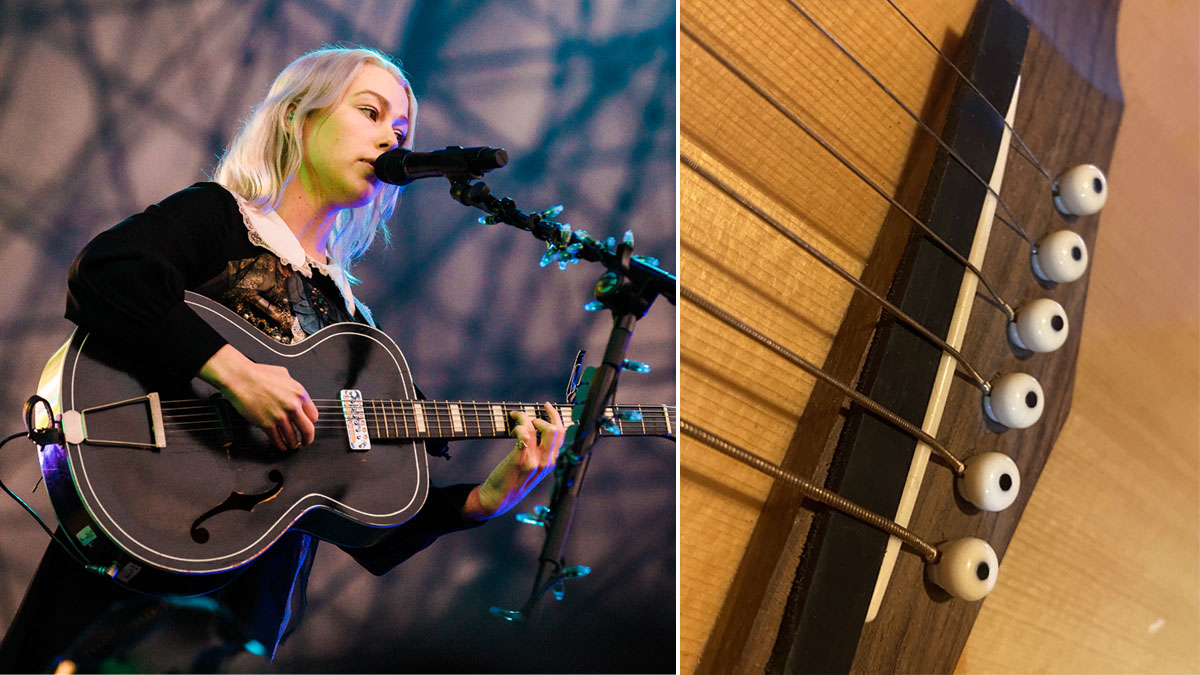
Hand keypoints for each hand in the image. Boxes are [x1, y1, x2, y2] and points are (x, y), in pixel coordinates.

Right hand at [198, 344, 318, 451]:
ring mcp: (280, 417)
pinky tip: (281, 446)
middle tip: (306, 441)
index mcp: (299, 394)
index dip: (310, 422)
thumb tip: (294, 392)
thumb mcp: (283, 374)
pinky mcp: (266, 424)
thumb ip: (292, 386)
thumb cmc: (258, 374)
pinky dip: (280, 445)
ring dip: (293, 444)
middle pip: (308, 430)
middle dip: (308, 438)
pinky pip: (277, 440)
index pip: (313, 415)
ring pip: (292, 438)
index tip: (308, 424)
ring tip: (292, 445)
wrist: (240, 378)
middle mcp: (292, 406)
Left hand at [463, 402, 565, 520]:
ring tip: (517, 418)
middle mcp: (546, 461)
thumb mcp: (534, 470)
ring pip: (540, 428)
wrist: (498, 499)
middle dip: (546, 415)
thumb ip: (540, 454)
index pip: (562, 434)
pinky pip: (524, 434)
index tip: (547, 407)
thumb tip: (537, 431)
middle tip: (531, 415)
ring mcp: (534, 461)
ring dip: (526, 417)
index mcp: (551, 462)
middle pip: (556, 430)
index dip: (555, 417)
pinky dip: (518, 425)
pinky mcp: (520, 460)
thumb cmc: (513, 481)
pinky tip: (511, 428)